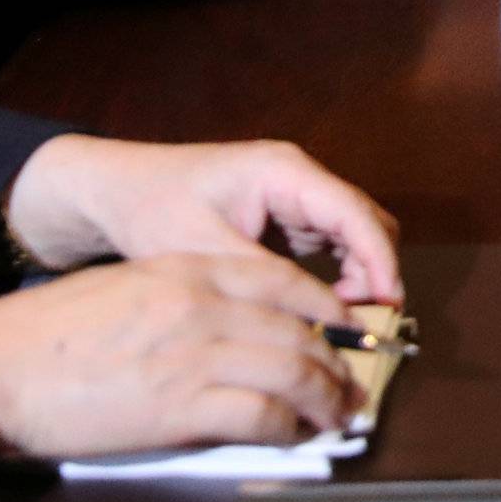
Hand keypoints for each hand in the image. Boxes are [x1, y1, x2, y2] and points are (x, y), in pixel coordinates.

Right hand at [0, 251, 359, 459]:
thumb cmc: (52, 334)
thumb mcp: (132, 287)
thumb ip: (189, 297)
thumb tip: (238, 328)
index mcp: (189, 270)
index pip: (286, 282)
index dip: (328, 309)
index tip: (348, 331)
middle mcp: (202, 305)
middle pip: (299, 328)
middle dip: (338, 360)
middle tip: (354, 384)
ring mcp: (195, 354)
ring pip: (293, 369)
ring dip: (325, 398)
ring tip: (337, 415)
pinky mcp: (180, 408)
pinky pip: (260, 415)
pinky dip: (288, 428)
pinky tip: (294, 436)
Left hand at [3, 136, 402, 302]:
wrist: (112, 190)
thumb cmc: (150, 208)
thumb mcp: (201, 250)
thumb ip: (260, 280)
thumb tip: (307, 323)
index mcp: (284, 172)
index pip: (353, 212)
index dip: (378, 258)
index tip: (388, 303)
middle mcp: (298, 178)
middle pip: (363, 221)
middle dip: (374, 272)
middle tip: (367, 328)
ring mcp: (293, 197)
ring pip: (352, 235)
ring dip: (357, 277)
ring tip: (344, 329)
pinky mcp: (283, 217)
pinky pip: (329, 245)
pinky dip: (335, 278)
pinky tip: (318, 314)